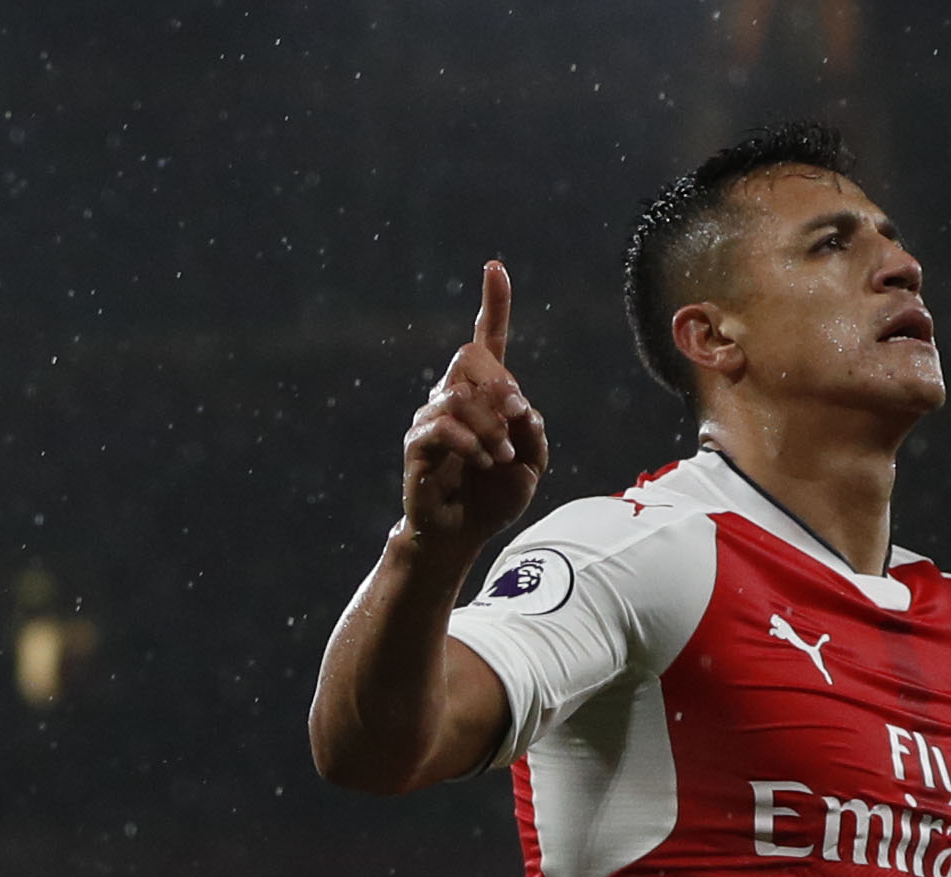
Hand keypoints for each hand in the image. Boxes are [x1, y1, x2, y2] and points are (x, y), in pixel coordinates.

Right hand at [397, 260, 548, 558]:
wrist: (463, 533)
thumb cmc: (494, 495)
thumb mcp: (532, 464)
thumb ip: (533, 431)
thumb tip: (519, 407)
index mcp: (485, 395)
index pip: (487, 340)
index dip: (493, 304)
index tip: (495, 268)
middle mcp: (453, 395)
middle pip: (471, 356)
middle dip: (501, 385)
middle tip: (517, 421)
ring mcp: (432, 415)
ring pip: (460, 393)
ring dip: (491, 427)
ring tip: (502, 458)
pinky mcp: (418, 442)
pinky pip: (443, 425)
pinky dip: (471, 443)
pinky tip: (484, 462)